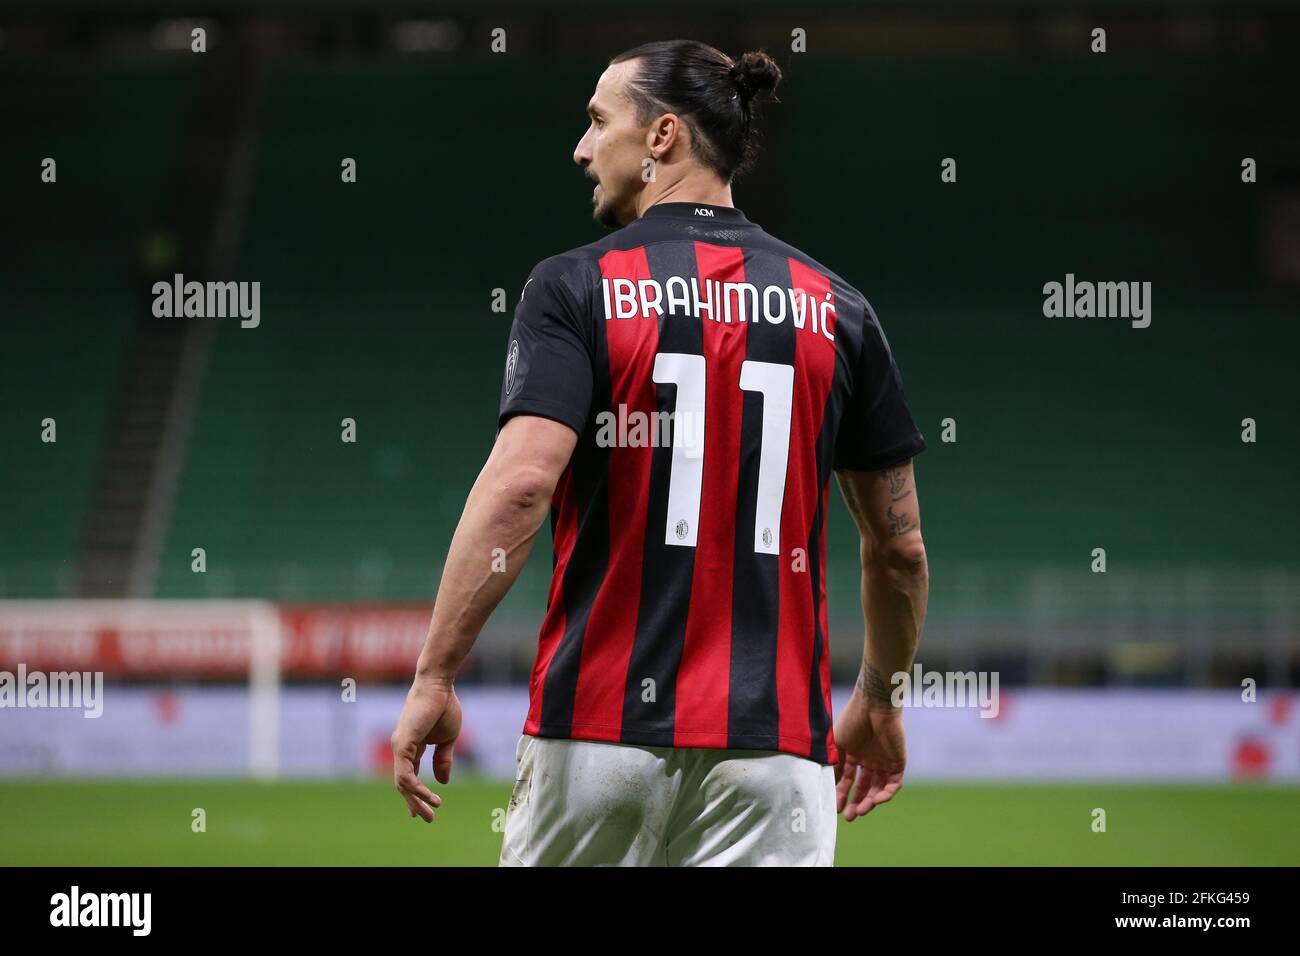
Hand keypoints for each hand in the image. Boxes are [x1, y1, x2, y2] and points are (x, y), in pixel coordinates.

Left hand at [391, 676, 461, 822]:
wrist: (440, 685)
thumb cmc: (444, 706)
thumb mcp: (447, 739)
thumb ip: (443, 759)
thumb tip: (443, 782)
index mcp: (411, 747)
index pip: (410, 776)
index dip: (416, 794)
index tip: (426, 810)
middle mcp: (401, 748)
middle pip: (403, 784)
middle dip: (414, 803)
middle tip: (426, 819)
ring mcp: (399, 747)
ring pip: (403, 783)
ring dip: (417, 800)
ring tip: (432, 811)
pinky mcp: (402, 745)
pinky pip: (406, 775)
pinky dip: (417, 788)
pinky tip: (431, 796)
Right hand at [834, 690, 905, 821]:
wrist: (873, 706)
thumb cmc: (852, 721)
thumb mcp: (837, 745)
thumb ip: (834, 765)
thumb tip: (826, 786)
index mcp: (854, 755)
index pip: (848, 780)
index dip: (842, 794)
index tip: (835, 807)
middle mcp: (869, 760)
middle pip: (863, 787)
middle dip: (856, 803)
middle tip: (848, 817)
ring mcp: (884, 762)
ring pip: (878, 789)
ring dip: (869, 802)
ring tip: (860, 812)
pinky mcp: (898, 763)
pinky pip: (893, 784)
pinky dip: (885, 794)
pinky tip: (875, 801)